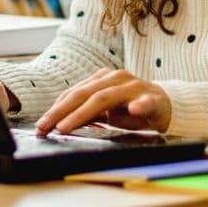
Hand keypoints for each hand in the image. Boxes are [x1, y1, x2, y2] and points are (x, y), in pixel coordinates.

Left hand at [35, 68, 170, 134]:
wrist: (165, 105)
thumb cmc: (131, 108)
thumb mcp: (106, 112)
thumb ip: (86, 114)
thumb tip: (58, 123)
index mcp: (102, 79)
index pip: (74, 93)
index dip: (56, 109)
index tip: (42, 125)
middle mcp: (116, 78)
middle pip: (84, 95)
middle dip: (62, 112)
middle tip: (48, 128)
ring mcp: (134, 87)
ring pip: (105, 98)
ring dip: (85, 113)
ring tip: (68, 125)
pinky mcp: (153, 98)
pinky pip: (146, 102)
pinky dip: (140, 106)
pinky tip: (135, 110)